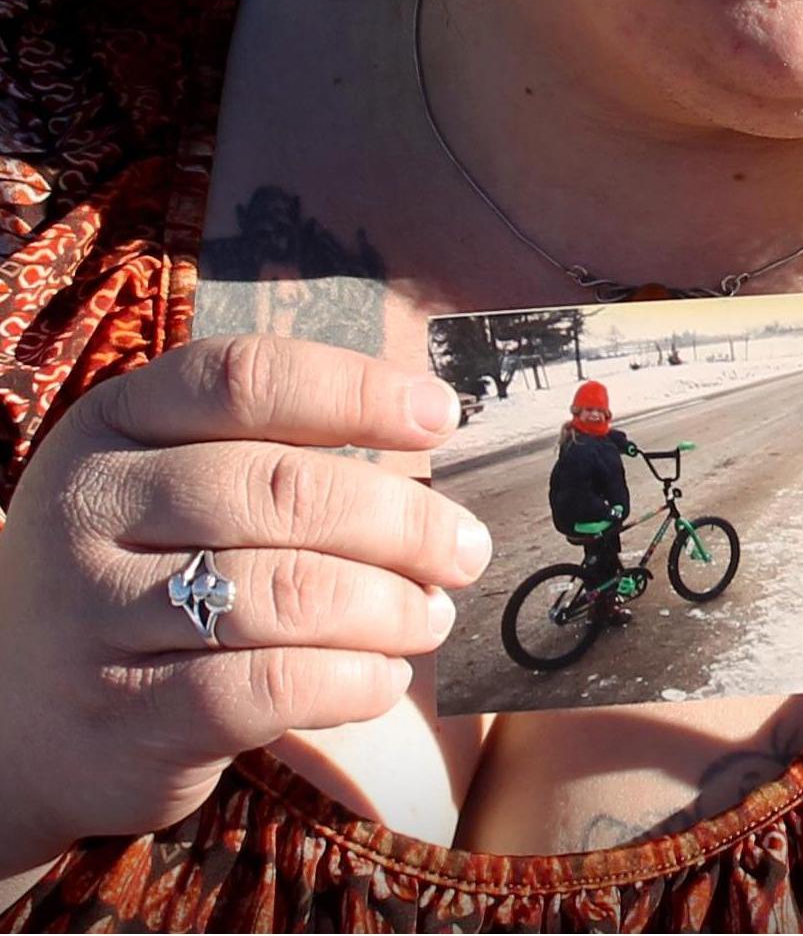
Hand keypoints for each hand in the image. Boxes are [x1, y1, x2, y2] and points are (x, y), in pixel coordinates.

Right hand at [0, 336, 492, 875]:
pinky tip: (384, 677)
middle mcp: (92, 509)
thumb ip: (275, 446)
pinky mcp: (124, 717)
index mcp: (113, 424)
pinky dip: (353, 679)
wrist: (12, 717)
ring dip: (389, 606)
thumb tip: (432, 429)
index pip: (246, 379)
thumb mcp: (172, 479)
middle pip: (284, 491)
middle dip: (402, 520)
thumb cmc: (141, 568)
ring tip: (430, 615)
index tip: (443, 417)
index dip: (358, 391)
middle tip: (465, 547)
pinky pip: (271, 685)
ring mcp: (97, 616)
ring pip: (289, 592)